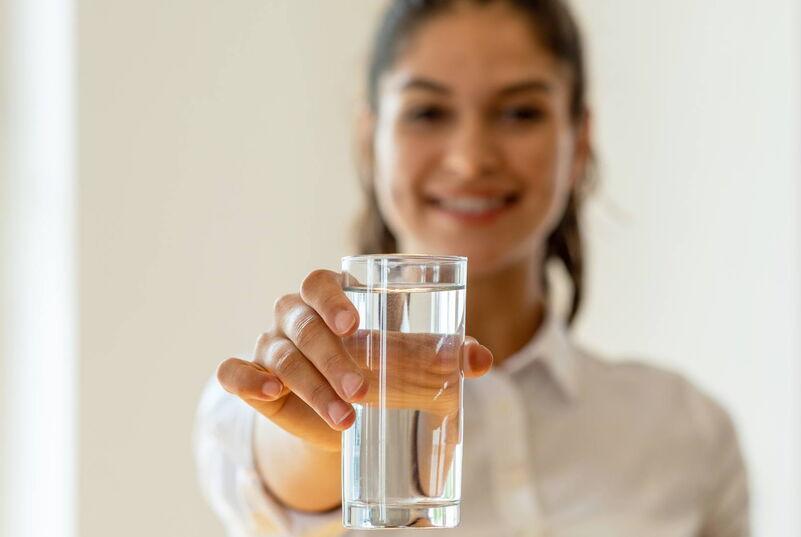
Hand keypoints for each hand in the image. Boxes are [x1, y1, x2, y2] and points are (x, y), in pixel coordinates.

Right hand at [215, 269, 492, 450]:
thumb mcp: (405, 363)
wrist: (340, 416)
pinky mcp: (250, 379)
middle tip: (361, 388)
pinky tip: (268, 393)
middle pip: (301, 321)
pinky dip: (246, 379)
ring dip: (310, 386)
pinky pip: (234, 371)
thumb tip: (482, 360)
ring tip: (344, 417)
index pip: (321, 282)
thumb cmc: (376, 372)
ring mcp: (269, 346)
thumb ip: (440, 357)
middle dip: (330, 355)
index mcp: (332, 298)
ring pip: (279, 355)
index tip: (354, 322)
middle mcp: (295, 317)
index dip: (333, 297)